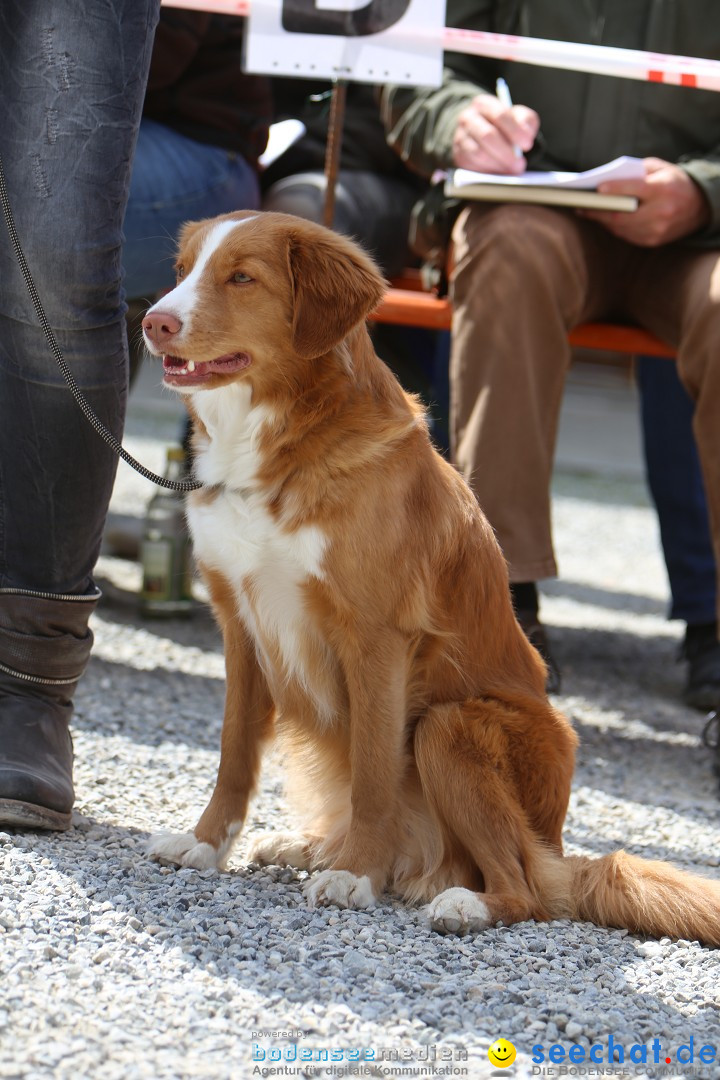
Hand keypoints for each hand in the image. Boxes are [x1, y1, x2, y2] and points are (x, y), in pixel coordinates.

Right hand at [452, 93, 539, 174]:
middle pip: (487, 135)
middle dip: (506, 153)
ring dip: (498, 165)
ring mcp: (460, 137)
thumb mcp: (518, 116)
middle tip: (520, 164)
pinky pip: (473, 167)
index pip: (500, 115)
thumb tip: (526, 135)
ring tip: (511, 170)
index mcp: (484, 104)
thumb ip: (526, 121)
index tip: (527, 145)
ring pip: (479, 154)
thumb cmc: (504, 125)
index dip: (515, 131)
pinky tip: (500, 172)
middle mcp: (468, 118)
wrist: (481, 133)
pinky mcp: (459, 155)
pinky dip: (489, 172)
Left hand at [581, 158, 709, 245]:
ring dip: (602, 220)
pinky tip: (602, 219)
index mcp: (664, 190)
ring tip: (587, 211)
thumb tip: (608, 180)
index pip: (637, 190)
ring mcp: (657, 230)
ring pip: (621, 228)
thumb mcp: (661, 168)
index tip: (598, 189)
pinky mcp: (652, 242)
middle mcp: (662, 212)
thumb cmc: (674, 182)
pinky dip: (613, 227)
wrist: (698, 207)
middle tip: (581, 205)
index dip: (616, 190)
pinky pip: (626, 236)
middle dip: (599, 210)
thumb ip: (637, 172)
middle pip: (623, 214)